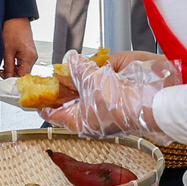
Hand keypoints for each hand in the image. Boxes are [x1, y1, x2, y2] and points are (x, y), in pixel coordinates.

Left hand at [0, 17, 37, 77]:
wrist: (16, 17)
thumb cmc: (13, 29)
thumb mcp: (7, 50)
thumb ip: (8, 66)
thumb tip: (7, 77)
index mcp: (29, 57)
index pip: (22, 76)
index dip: (12, 79)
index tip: (3, 80)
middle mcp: (32, 57)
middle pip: (23, 73)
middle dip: (11, 74)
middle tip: (0, 72)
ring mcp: (31, 55)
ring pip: (22, 68)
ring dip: (12, 69)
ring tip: (2, 67)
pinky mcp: (27, 52)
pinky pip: (22, 63)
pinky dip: (14, 64)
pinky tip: (7, 62)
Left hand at [41, 50, 176, 145]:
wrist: (152, 105)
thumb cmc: (120, 100)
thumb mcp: (93, 79)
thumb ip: (80, 69)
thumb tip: (72, 61)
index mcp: (79, 121)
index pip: (54, 114)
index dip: (43, 103)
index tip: (34, 98)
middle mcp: (90, 124)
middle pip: (70, 107)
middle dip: (64, 92)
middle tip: (56, 79)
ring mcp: (104, 120)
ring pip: (86, 103)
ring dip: (82, 89)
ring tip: (76, 74)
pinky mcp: (117, 114)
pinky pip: (100, 100)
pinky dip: (96, 89)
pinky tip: (98, 78)